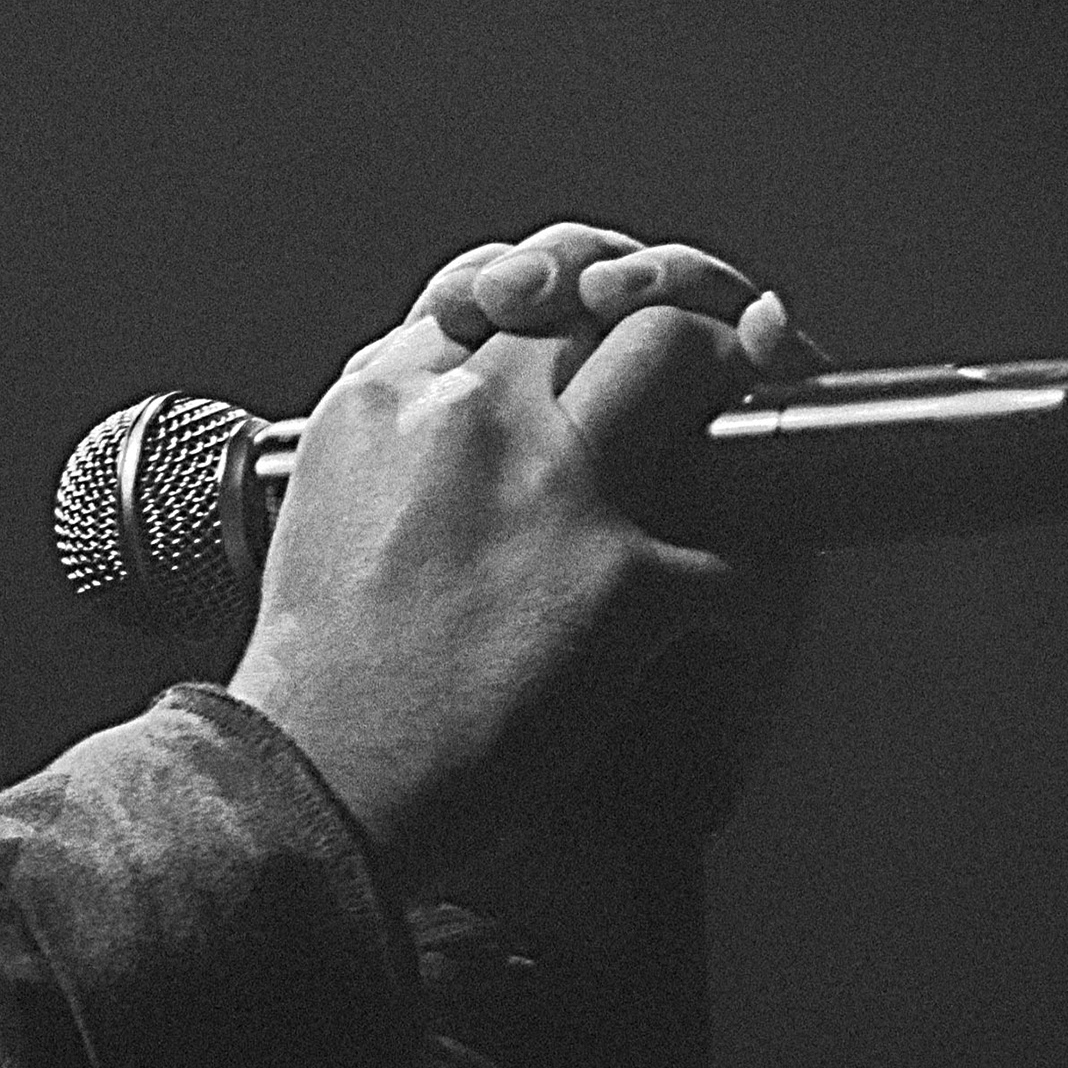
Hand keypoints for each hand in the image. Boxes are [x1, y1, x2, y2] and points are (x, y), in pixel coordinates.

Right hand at [225, 223, 822, 882]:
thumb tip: (452, 404)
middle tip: (706, 355)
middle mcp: (470, 415)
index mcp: (385, 399)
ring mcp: (552, 486)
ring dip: (731, 381)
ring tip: (745, 431)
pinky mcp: (622, 578)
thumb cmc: (312, 679)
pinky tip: (736, 608)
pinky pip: (740, 542)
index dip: (563, 292)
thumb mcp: (316, 512)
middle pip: (601, 302)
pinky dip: (755, 579)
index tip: (599, 315)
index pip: (496, 288)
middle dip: (664, 316)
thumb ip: (393, 440)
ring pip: (682, 354)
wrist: (313, 779)